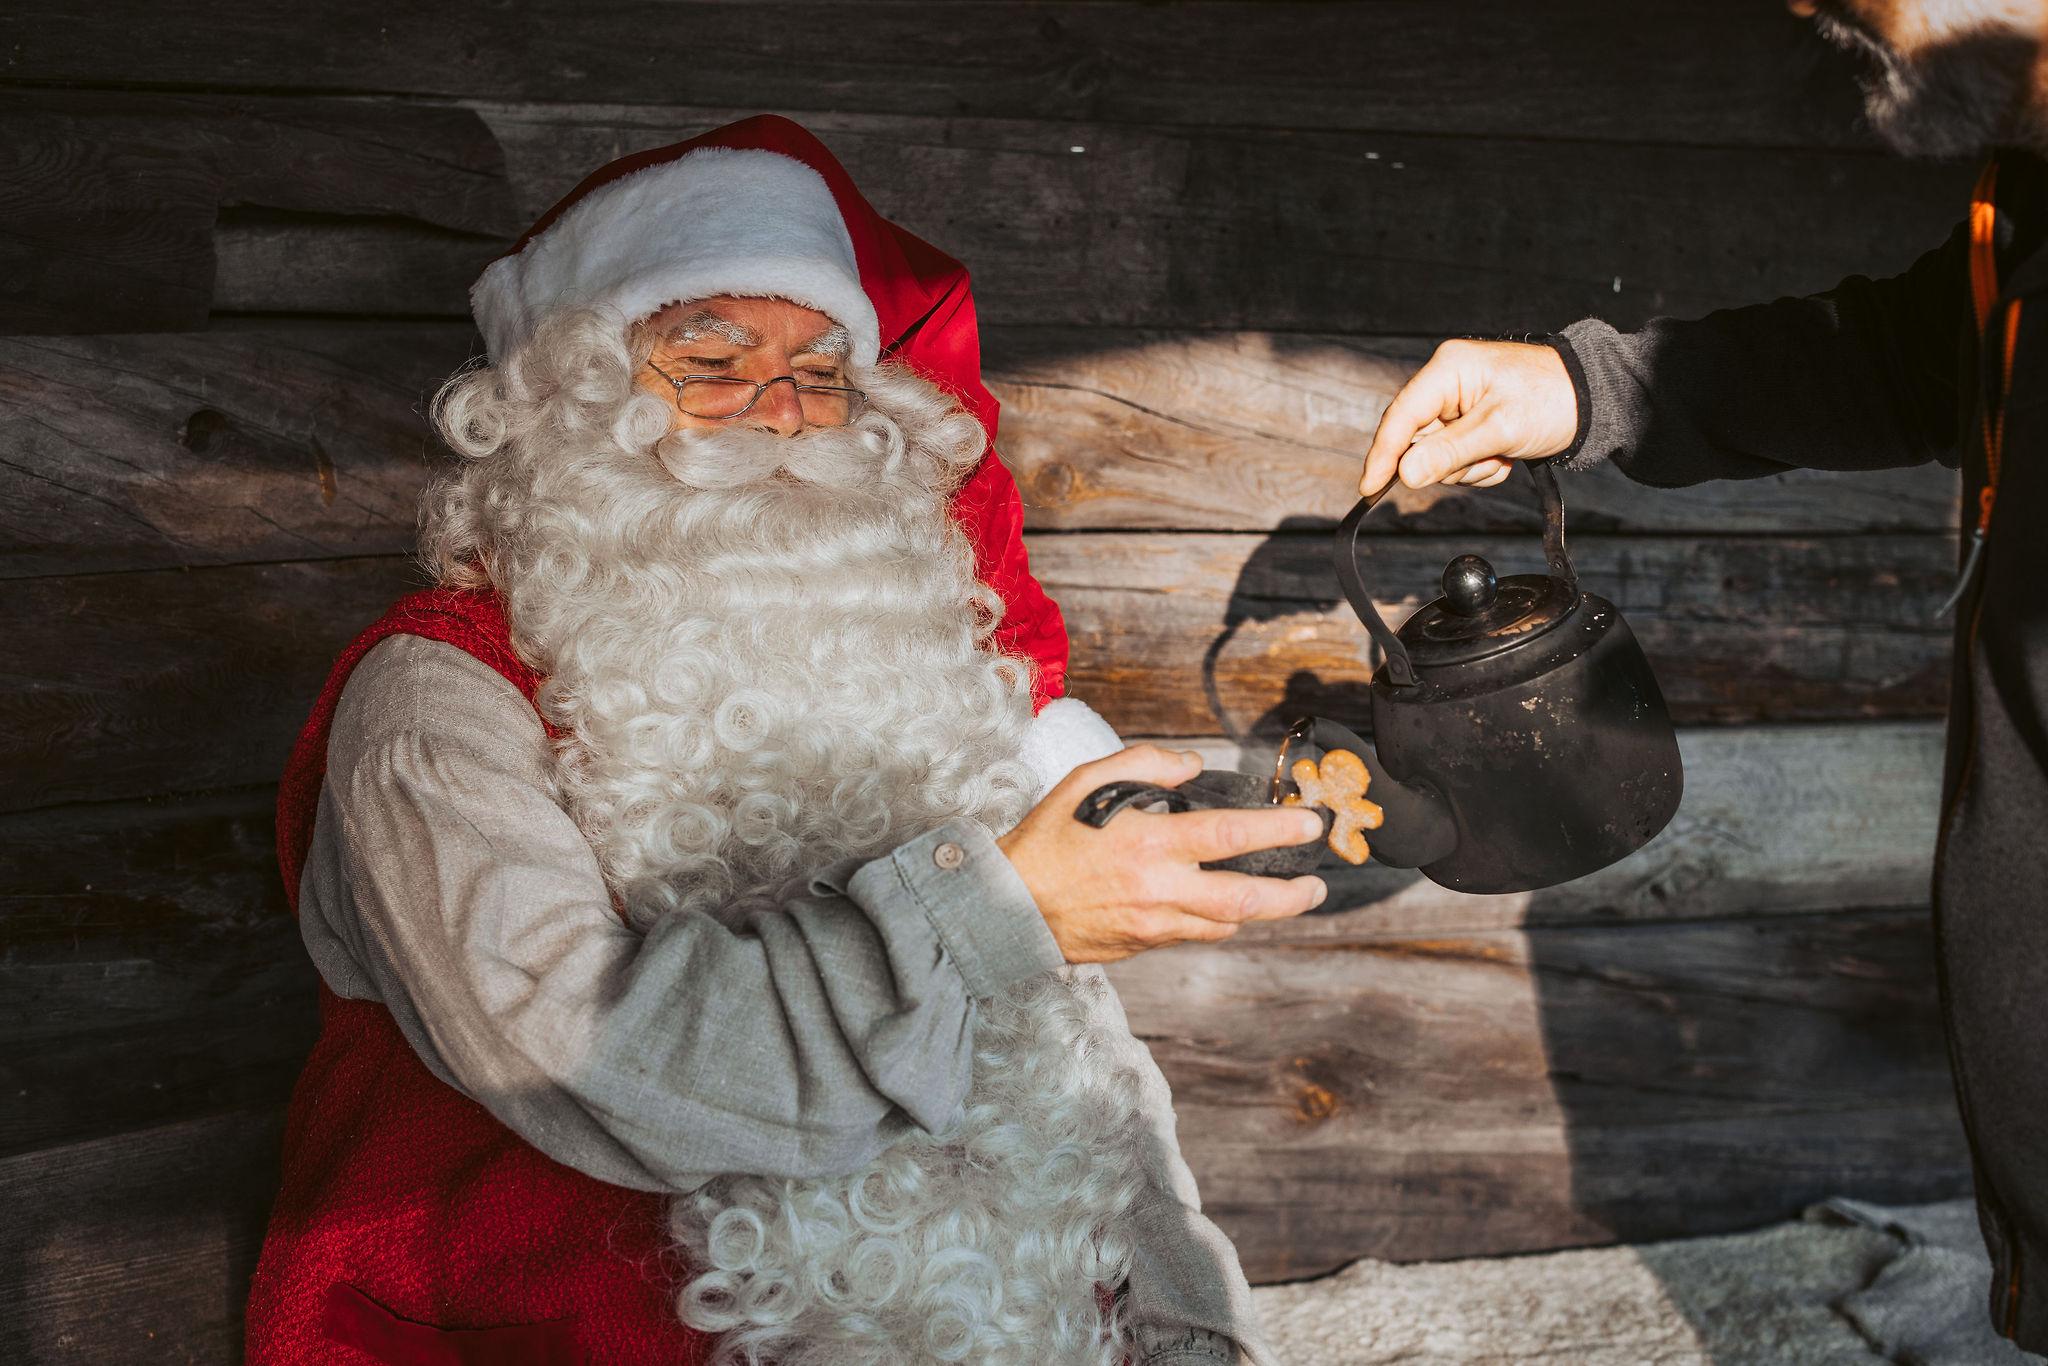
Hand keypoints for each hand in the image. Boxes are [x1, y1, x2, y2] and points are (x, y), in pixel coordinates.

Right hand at [997, 745, 1328, 963]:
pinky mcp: (1146, 944)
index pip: (1231, 837)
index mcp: (1149, 843)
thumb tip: (1192, 766)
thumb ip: (1145, 764)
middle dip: (1292, 896)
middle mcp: (1159, 889)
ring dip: (1260, 911)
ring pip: (1227, 924)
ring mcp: (1155, 923)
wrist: (1010, 905)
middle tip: (1316, 884)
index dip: (1279, 832)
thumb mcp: (1087, 781)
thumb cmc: (1046, 839)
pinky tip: (1223, 904)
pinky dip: (1217, 919)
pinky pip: (1196, 933)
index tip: (1311, 825)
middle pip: (1247, 900)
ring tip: (1282, 896)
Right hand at [1358, 339, 1577, 496]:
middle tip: (1488, 458)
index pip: (1401, 417)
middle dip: (1451, 461)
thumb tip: (1405, 473)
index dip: (1383, 454)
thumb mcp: (1501, 428)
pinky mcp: (1470, 421)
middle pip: (1417, 441)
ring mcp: (1458, 403)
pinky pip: (1457, 458)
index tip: (1369, 487)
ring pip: (1437, 456)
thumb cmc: (1554, 399)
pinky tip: (1505, 455)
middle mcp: (1447, 383)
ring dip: (1470, 466)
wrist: (1594, 399)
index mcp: (1448, 370)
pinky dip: (1480, 466)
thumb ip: (1450, 451)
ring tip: (1502, 454)